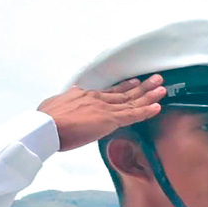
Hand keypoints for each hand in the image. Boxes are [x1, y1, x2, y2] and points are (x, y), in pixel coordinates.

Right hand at [37, 74, 167, 151]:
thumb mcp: (57, 102)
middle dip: (142, 87)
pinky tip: (157, 107)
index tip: (135, 83)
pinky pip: (132, 115)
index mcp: (86, 96)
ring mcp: (105, 108)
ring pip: (132, 102)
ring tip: (162, 88)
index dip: (125, 88)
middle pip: (125, 93)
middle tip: (156, 80)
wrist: (45, 126)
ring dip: (149, 95)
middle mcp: (98, 99)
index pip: (111, 92)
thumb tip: (75, 90)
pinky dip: (146, 111)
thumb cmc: (47, 118)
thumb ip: (69, 97)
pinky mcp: (109, 119)